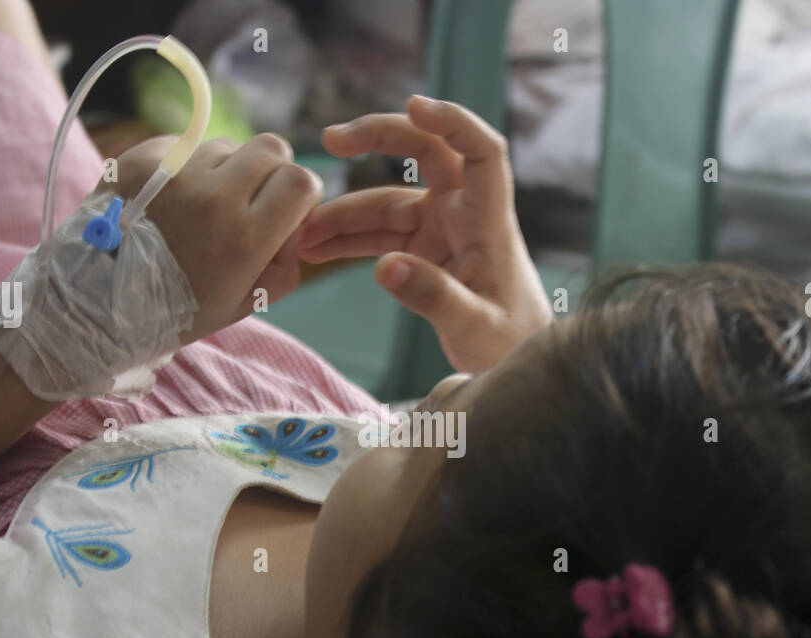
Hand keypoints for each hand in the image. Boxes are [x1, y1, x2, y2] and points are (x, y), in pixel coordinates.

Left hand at [106, 133, 322, 344]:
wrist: (97, 303)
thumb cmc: (178, 311)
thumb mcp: (245, 303)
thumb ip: (286, 262)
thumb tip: (298, 220)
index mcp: (244, 238)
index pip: (301, 180)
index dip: (300, 193)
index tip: (286, 209)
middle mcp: (213, 196)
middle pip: (272, 148)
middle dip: (271, 171)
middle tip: (249, 199)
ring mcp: (175, 171)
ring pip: (227, 145)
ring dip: (226, 168)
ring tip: (201, 204)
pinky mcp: (143, 157)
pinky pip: (186, 145)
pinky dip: (188, 166)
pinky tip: (172, 198)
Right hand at [297, 95, 551, 372]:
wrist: (509, 358)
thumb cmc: (508, 340)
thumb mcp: (474, 327)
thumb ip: (433, 297)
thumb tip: (385, 267)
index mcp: (489, 221)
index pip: (483, 153)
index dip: (453, 121)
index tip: (415, 106)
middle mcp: (463, 213)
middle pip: (425, 153)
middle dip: (379, 138)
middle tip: (331, 139)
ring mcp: (439, 228)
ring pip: (387, 202)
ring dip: (344, 213)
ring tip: (301, 234)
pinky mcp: (420, 248)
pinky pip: (377, 233)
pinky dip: (347, 239)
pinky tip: (313, 248)